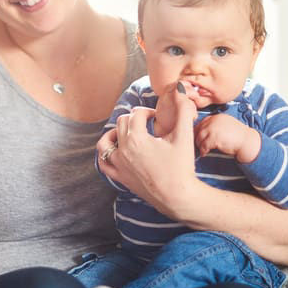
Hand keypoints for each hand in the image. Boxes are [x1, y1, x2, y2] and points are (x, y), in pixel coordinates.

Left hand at [97, 82, 198, 217]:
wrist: (178, 197)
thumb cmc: (182, 167)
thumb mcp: (184, 136)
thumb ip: (183, 111)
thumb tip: (179, 90)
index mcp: (137, 138)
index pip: (137, 114)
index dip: (148, 112)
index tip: (158, 118)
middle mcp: (123, 150)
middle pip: (121, 123)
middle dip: (134, 119)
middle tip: (147, 124)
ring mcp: (119, 165)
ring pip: (105, 142)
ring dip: (114, 133)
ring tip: (127, 132)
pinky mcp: (119, 178)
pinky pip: (103, 163)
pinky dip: (105, 155)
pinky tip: (115, 151)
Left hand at [195, 114, 260, 162]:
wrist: (247, 141)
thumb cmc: (238, 135)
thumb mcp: (226, 125)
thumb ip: (216, 125)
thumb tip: (204, 132)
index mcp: (217, 117)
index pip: (202, 122)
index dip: (198, 130)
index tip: (197, 137)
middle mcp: (214, 121)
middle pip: (199, 129)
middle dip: (197, 138)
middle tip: (197, 145)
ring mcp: (213, 129)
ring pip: (199, 137)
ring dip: (199, 145)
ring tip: (201, 150)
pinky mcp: (214, 138)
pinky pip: (204, 145)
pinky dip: (203, 150)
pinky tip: (204, 153)